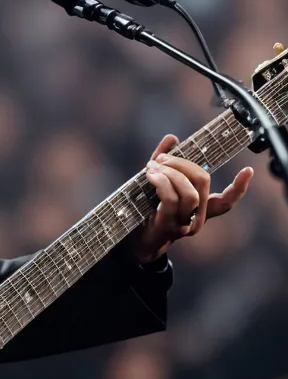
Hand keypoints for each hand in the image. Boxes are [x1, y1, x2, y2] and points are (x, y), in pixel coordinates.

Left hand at [128, 135, 252, 263]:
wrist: (131, 241)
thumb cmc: (144, 210)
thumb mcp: (156, 184)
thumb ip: (164, 163)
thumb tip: (172, 138)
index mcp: (200, 211)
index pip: (226, 202)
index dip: (239, 188)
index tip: (248, 170)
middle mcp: (196, 219)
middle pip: (203, 183)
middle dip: (183, 164)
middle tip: (163, 158)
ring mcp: (183, 224)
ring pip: (189, 191)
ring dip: (171, 172)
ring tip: (152, 166)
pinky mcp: (167, 225)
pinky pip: (170, 198)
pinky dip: (161, 182)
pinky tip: (150, 175)